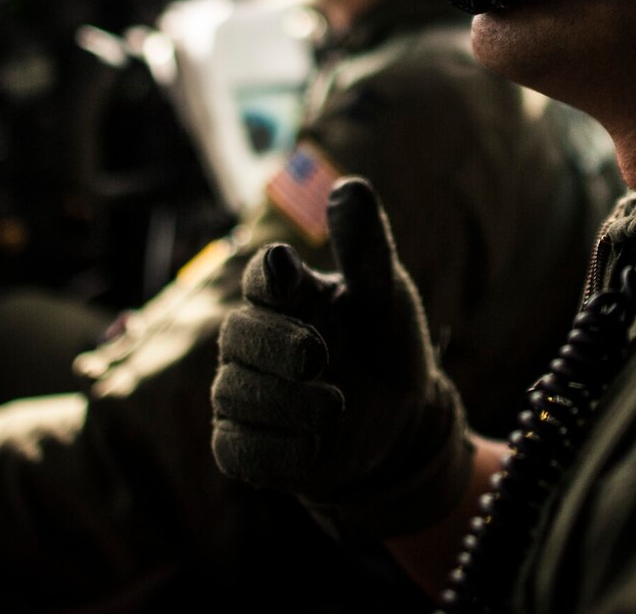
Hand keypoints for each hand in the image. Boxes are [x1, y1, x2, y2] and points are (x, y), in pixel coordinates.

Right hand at [211, 177, 472, 537]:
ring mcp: (245, 393)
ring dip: (287, 404)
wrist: (400, 426)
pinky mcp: (244, 445)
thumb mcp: (387, 296)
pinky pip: (238, 449)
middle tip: (318, 357)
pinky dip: (276, 450)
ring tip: (338, 406)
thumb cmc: (384, 345)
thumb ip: (367, 248)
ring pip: (236, 395)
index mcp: (289, 295)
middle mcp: (256, 341)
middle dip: (276, 346)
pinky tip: (314, 446)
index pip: (263, 277)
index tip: (286, 268)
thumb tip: (350, 185)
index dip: (269, 274)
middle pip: (239, 335)